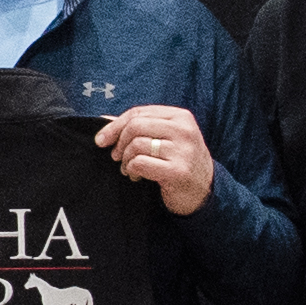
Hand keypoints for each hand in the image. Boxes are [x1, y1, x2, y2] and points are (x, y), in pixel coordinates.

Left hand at [99, 102, 215, 217]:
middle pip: (135, 126)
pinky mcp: (178, 170)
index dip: (115, 125)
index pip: (139, 112)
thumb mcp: (167, 138)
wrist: (204, 191)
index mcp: (180, 117)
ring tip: (128, 169)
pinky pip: (140, 163)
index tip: (101, 139)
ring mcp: (183, 150)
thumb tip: (106, 120)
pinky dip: (132, 169)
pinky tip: (137, 176)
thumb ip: (143, 127)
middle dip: (119, 142)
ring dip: (125, 160)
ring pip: (136, 145)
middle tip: (116, 157)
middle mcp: (184, 130)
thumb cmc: (179, 162)